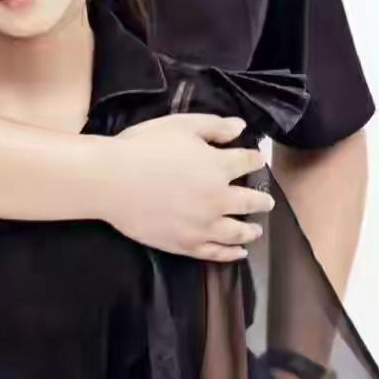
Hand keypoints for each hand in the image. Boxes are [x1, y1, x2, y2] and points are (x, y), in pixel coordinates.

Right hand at [104, 114, 272, 260]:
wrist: (111, 180)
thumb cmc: (143, 146)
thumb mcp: (179, 125)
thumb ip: (213, 126)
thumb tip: (240, 127)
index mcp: (218, 166)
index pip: (247, 162)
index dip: (254, 159)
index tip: (257, 159)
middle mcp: (218, 199)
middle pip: (250, 202)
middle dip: (261, 200)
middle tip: (267, 201)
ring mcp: (204, 225)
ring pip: (238, 232)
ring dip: (251, 230)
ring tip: (256, 230)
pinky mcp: (186, 244)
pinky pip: (216, 253)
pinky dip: (231, 253)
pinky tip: (238, 252)